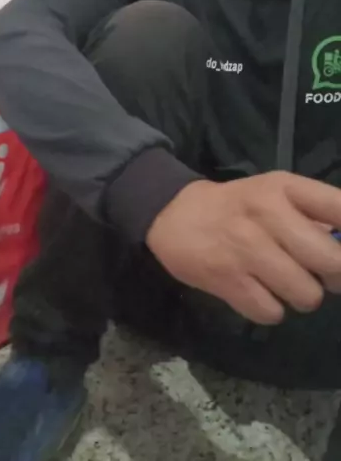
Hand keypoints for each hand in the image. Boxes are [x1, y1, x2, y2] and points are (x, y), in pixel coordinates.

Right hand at [146, 171, 340, 324]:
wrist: (175, 216)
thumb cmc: (238, 207)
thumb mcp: (275, 194)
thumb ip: (314, 216)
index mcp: (284, 187)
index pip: (340, 209)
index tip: (340, 248)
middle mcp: (268, 213)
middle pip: (332, 262)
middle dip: (333, 277)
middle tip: (316, 273)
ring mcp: (246, 248)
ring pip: (307, 294)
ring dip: (301, 296)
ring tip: (284, 283)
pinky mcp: (227, 279)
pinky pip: (273, 312)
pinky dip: (270, 309)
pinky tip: (259, 292)